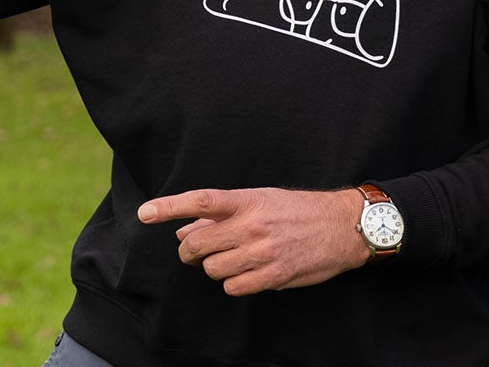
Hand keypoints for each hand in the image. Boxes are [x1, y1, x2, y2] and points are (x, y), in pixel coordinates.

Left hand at [138, 187, 368, 296]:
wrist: (342, 227)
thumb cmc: (298, 211)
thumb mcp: (262, 200)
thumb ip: (223, 214)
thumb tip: (185, 229)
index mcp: (248, 200)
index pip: (201, 201)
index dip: (169, 207)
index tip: (145, 213)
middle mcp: (252, 225)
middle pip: (198, 243)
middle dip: (190, 251)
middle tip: (195, 251)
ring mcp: (262, 252)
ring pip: (213, 269)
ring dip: (215, 267)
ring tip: (232, 259)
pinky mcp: (273, 276)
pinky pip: (234, 287)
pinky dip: (234, 283)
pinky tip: (247, 273)